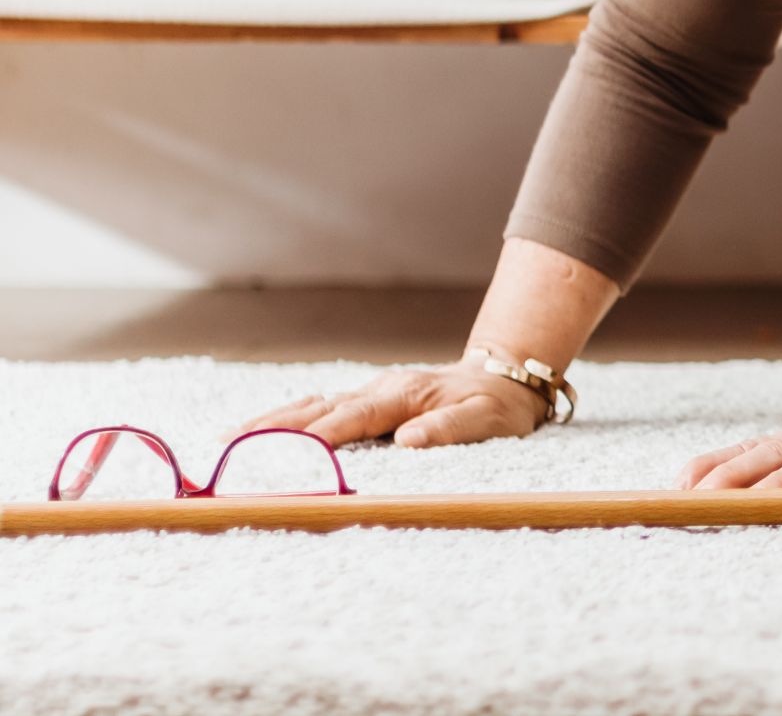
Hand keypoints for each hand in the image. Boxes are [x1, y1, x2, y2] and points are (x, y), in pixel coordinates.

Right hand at [226, 358, 550, 449]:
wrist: (506, 376)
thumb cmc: (497, 405)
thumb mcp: (489, 420)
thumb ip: (451, 430)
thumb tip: (407, 439)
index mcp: (406, 395)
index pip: (355, 418)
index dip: (321, 436)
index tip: (288, 454)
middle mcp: (381, 388)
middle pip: (320, 409)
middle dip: (275, 429)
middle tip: (229, 449)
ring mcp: (371, 391)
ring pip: (313, 404)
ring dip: (271, 422)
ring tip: (227, 440)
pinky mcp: (367, 398)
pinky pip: (321, 406)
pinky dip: (287, 417)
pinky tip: (259, 430)